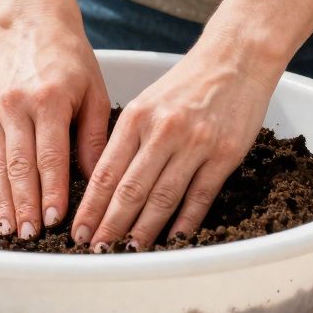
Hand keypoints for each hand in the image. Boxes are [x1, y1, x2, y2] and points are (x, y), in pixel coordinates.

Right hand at [0, 14, 110, 238]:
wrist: (32, 26)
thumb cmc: (71, 60)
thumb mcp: (94, 92)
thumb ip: (93, 137)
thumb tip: (95, 180)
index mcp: (48, 100)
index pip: (50, 156)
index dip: (51, 191)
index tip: (55, 220)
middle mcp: (16, 106)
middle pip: (18, 166)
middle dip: (24, 205)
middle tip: (29, 236)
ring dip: (0, 202)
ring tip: (7, 231)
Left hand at [70, 41, 279, 249]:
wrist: (235, 59)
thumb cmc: (186, 83)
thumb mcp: (146, 103)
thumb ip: (126, 139)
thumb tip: (104, 184)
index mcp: (136, 118)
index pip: (106, 172)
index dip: (91, 207)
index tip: (78, 230)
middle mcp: (162, 132)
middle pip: (130, 190)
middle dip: (109, 225)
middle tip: (95, 251)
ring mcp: (195, 144)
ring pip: (162, 198)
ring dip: (143, 230)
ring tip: (128, 252)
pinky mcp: (224, 155)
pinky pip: (199, 196)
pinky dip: (185, 222)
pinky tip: (173, 240)